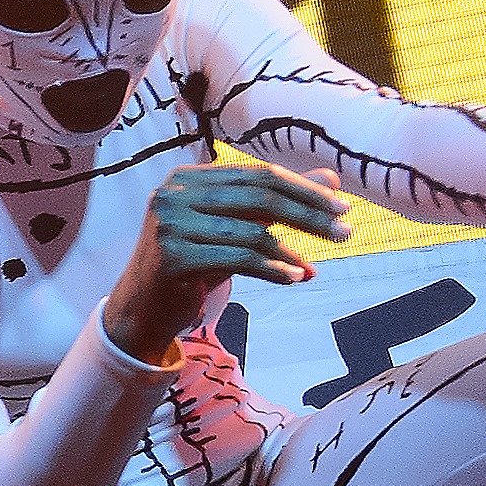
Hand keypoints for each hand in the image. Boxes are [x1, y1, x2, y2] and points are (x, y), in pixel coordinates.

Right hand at [103, 160, 350, 362]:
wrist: (141, 309)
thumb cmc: (190, 265)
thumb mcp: (233, 229)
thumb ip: (276, 203)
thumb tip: (331, 178)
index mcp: (188, 178)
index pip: (259, 175)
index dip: (304, 190)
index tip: (341, 207)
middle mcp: (175, 194)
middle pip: (258, 197)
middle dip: (308, 215)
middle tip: (344, 232)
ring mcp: (170, 224)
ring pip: (249, 231)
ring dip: (290, 251)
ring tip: (311, 267)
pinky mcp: (172, 257)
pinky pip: (237, 259)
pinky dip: (271, 270)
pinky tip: (292, 278)